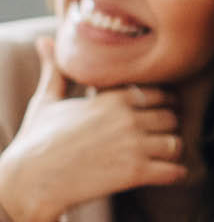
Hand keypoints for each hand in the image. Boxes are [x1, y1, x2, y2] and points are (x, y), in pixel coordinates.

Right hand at [0, 37, 185, 221]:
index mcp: (112, 99)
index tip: (160, 110)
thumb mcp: (47, 101)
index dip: (163, 103)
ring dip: (172, 150)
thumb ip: (56, 71)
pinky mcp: (135, 172)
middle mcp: (128, 118)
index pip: (160, 93)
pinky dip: (176, 174)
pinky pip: (174, 171)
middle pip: (172, 117)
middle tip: (161, 135)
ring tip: (164, 155)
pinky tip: (170, 175)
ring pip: (176, 143)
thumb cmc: (37, 140)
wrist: (29, 181)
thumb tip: (45, 40)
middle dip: (168, 127)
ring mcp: (133, 145)